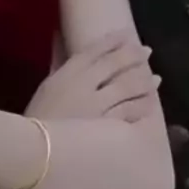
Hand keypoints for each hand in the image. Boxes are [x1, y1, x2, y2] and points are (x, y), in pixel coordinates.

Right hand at [25, 31, 160, 123]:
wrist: (33, 154)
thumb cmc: (37, 119)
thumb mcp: (47, 85)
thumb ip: (58, 60)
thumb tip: (60, 34)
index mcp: (69, 72)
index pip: (96, 48)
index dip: (114, 39)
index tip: (127, 33)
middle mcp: (85, 83)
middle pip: (116, 63)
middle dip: (134, 54)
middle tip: (147, 51)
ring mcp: (97, 105)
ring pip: (128, 86)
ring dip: (144, 80)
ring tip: (155, 78)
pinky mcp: (106, 128)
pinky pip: (129, 112)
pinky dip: (142, 106)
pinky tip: (150, 104)